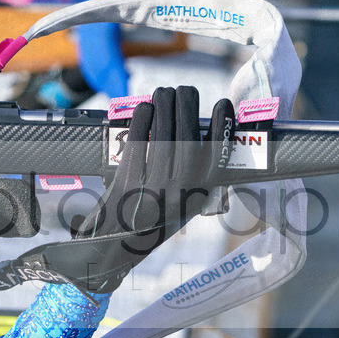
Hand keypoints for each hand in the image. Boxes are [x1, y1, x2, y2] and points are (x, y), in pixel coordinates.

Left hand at [8, 86, 235, 292]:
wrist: (115, 248)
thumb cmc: (151, 219)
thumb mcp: (183, 203)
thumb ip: (194, 174)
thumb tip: (197, 127)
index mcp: (198, 197)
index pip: (217, 156)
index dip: (223, 126)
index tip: (223, 105)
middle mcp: (179, 194)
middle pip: (188, 137)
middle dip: (187, 105)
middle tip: (184, 90)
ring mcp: (153, 190)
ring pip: (163, 136)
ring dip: (164, 106)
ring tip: (164, 93)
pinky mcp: (127, 184)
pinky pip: (138, 143)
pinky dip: (142, 120)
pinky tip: (145, 108)